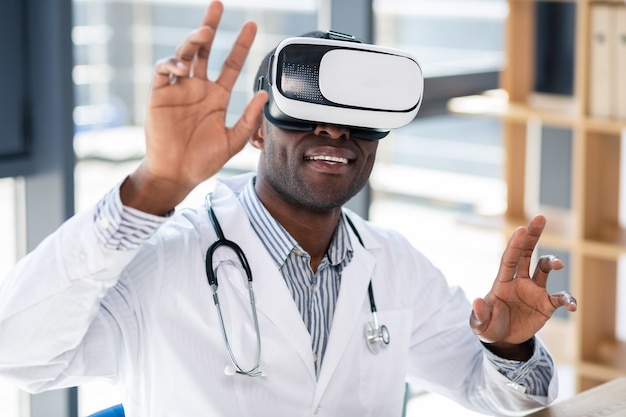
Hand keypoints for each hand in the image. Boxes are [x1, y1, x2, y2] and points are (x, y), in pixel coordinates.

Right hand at [121, 1, 267, 213]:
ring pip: (184, 55)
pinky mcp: (159, 95)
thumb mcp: (232, 142)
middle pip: (204, 49)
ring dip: (193, 40)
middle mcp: (198, 88)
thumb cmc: (203, 161)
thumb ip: (248, 120)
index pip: (231, 64)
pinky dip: (171, 64)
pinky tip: (182, 66)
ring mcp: (178, 89)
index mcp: (216, 97)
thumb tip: (264, 95)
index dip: (241, 45)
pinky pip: (164, 72)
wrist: (177, 175)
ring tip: (204, 33)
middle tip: (218, 5)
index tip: (251, 25)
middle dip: (210, 26)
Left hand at [469, 215, 576, 357]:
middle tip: (540, 217)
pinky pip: (560, 298)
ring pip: (544, 269)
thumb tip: (477, 301)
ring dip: (551, 263)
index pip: (509, 259)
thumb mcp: (480, 324)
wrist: (503, 341)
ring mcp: (534, 291)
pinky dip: (568, 300)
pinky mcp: (546, 305)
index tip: (521, 228)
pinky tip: (572, 306)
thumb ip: (479, 314)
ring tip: (558, 265)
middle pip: (527, 253)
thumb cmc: (488, 327)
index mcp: (502, 282)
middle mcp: (519, 281)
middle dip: (533, 235)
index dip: (515, 245)